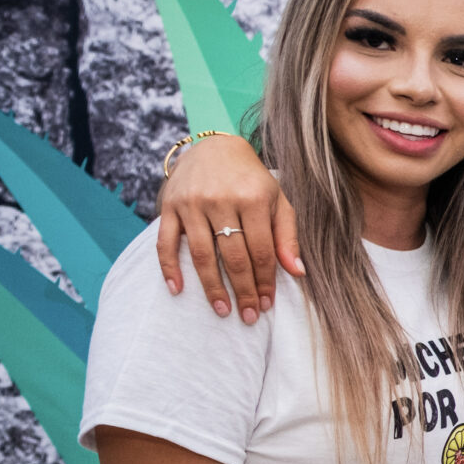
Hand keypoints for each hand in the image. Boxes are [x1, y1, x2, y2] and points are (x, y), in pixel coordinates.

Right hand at [155, 135, 299, 323]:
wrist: (215, 147)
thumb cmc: (252, 180)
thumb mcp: (277, 201)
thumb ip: (287, 235)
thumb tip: (298, 272)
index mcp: (253, 199)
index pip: (261, 251)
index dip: (265, 281)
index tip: (267, 304)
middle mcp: (222, 201)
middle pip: (234, 256)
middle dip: (243, 290)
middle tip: (248, 316)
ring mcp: (192, 203)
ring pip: (201, 254)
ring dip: (212, 287)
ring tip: (222, 310)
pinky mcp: (169, 206)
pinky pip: (166, 242)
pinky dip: (169, 268)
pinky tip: (177, 290)